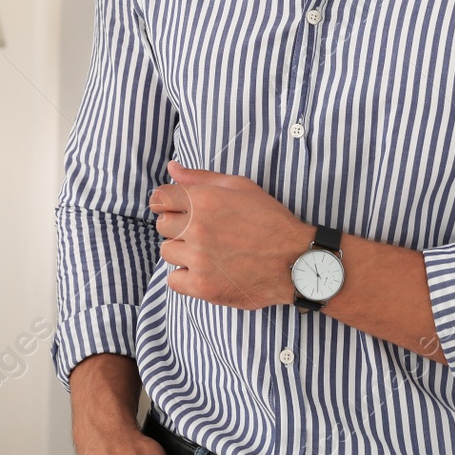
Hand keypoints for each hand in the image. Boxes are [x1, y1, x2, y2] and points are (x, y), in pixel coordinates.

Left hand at [151, 159, 313, 309]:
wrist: (295, 260)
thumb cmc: (270, 221)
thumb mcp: (240, 187)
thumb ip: (201, 177)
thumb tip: (172, 168)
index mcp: (204, 200)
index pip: (160, 199)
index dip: (170, 205)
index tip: (182, 211)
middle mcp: (197, 228)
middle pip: (163, 226)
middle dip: (179, 228)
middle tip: (204, 233)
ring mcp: (198, 259)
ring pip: (167, 252)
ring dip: (183, 252)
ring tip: (209, 252)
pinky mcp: (202, 286)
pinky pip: (173, 280)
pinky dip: (186, 277)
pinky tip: (206, 271)